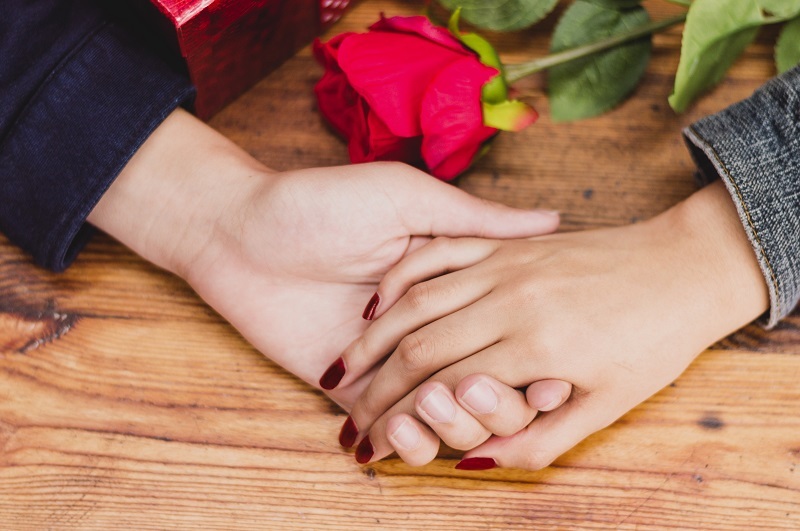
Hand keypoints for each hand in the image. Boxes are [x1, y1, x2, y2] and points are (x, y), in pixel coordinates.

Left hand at [87, 109, 559, 408]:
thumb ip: (475, 221)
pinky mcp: (352, 388)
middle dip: (495, 405)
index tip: (557, 380)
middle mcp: (432, 328)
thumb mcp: (406, 199)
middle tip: (477, 394)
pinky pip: (391, 427)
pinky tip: (393, 428)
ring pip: (445, 417)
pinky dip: (403, 440)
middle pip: (488, 386)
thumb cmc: (322, 203)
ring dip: (450, 428)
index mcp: (455, 285)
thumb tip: (553, 221)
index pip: (515, 335)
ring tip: (430, 408)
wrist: (239, 232)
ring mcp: (393, 362)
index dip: (540, 364)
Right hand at [334, 180, 768, 467]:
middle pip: (418, 348)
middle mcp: (511, 301)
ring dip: (373, 337)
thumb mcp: (608, 406)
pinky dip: (402, 278)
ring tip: (343, 366)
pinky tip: (379, 302)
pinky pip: (439, 253)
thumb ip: (538, 439)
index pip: (444, 390)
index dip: (399, 423)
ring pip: (417, 300)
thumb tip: (476, 462)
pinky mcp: (507, 243)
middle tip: (348, 417)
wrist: (686, 266)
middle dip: (374, 389)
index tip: (371, 444)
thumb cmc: (654, 341)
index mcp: (536, 348)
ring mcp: (506, 264)